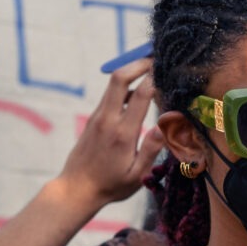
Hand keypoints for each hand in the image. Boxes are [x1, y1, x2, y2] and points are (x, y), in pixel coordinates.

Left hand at [59, 59, 161, 207]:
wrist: (78, 187)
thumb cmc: (112, 185)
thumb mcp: (138, 174)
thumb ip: (151, 149)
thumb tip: (164, 126)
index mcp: (123, 133)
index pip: (141, 95)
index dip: (155, 79)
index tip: (169, 71)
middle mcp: (108, 119)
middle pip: (120, 78)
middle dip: (138, 64)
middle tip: (156, 58)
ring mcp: (98, 116)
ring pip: (114, 84)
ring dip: (131, 72)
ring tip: (151, 69)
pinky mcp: (94, 119)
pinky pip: (111, 96)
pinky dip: (126, 87)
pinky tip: (139, 92)